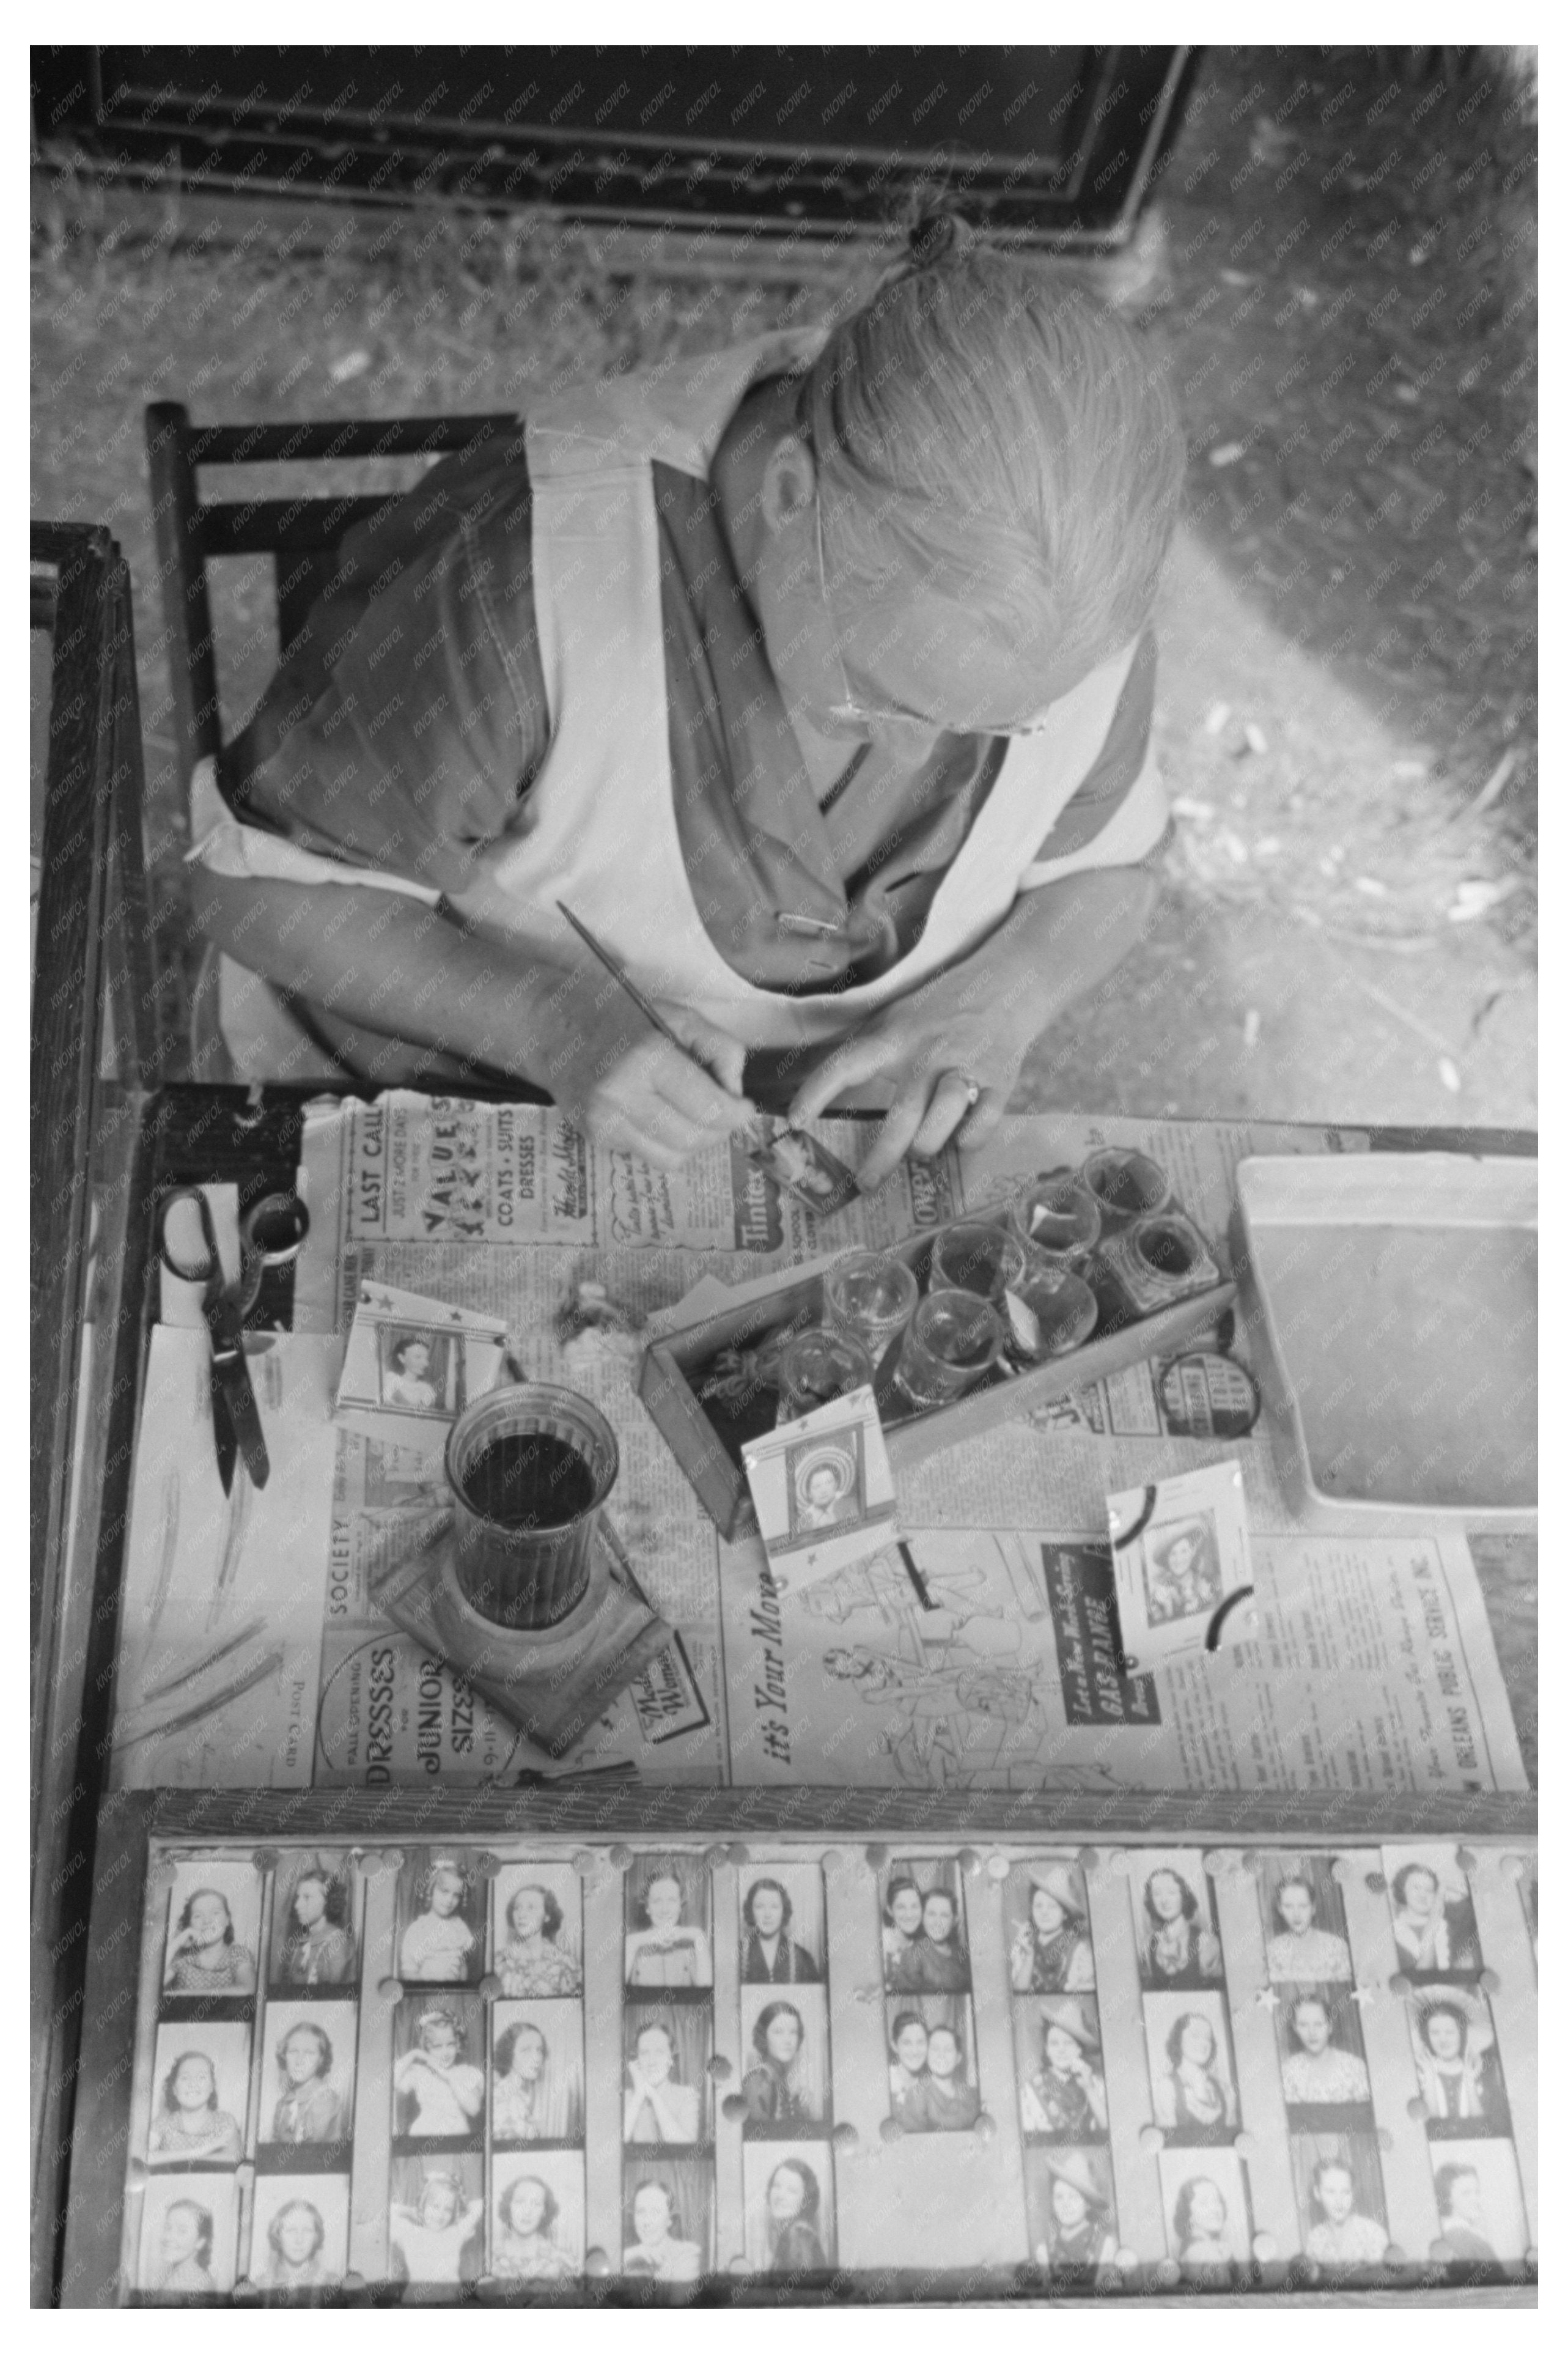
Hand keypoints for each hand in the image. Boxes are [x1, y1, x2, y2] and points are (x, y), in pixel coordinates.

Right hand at [536, 968, 753, 1168]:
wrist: (555, 1026)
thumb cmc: (624, 1017)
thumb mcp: (680, 1016)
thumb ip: (721, 1049)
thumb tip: (734, 1094)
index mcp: (648, 1057)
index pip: (709, 1109)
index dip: (737, 1114)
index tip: (743, 1108)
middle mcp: (622, 1094)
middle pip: (694, 1139)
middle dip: (718, 1130)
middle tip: (721, 1112)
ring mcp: (604, 1120)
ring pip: (672, 1158)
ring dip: (692, 1142)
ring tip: (691, 1116)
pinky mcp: (594, 1136)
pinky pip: (646, 1155)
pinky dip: (662, 1142)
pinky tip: (655, 1114)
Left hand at [788, 961, 1030, 1190]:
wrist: (1006, 983)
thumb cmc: (939, 1008)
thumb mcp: (895, 1016)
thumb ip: (866, 1050)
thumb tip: (824, 1090)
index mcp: (893, 1037)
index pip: (845, 1065)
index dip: (816, 1093)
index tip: (794, 1122)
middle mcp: (926, 1055)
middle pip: (900, 1117)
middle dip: (880, 1159)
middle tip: (866, 1184)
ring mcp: (964, 1069)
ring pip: (939, 1125)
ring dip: (925, 1147)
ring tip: (920, 1150)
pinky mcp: (999, 1083)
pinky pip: (980, 1127)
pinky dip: (968, 1140)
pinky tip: (960, 1138)